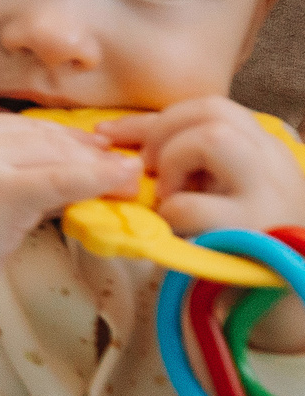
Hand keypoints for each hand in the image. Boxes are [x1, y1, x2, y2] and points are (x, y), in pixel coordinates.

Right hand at [0, 113, 137, 282]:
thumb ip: (6, 177)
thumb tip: (64, 178)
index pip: (23, 126)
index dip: (66, 138)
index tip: (97, 151)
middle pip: (44, 136)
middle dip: (88, 151)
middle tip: (125, 165)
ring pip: (56, 155)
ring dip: (100, 165)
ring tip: (132, 177)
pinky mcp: (0, 189)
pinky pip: (59, 180)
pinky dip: (96, 180)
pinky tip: (122, 183)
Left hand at [97, 98, 304, 236]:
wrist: (286, 288)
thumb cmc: (242, 237)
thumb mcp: (221, 187)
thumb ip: (190, 159)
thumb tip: (119, 137)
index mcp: (265, 148)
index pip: (210, 107)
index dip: (154, 118)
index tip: (110, 133)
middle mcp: (273, 162)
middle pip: (213, 109)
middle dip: (162, 130)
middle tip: (147, 168)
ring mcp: (268, 194)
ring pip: (213, 139)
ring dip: (174, 161)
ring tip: (169, 195)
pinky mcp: (252, 230)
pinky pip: (193, 205)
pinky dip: (171, 212)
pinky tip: (177, 227)